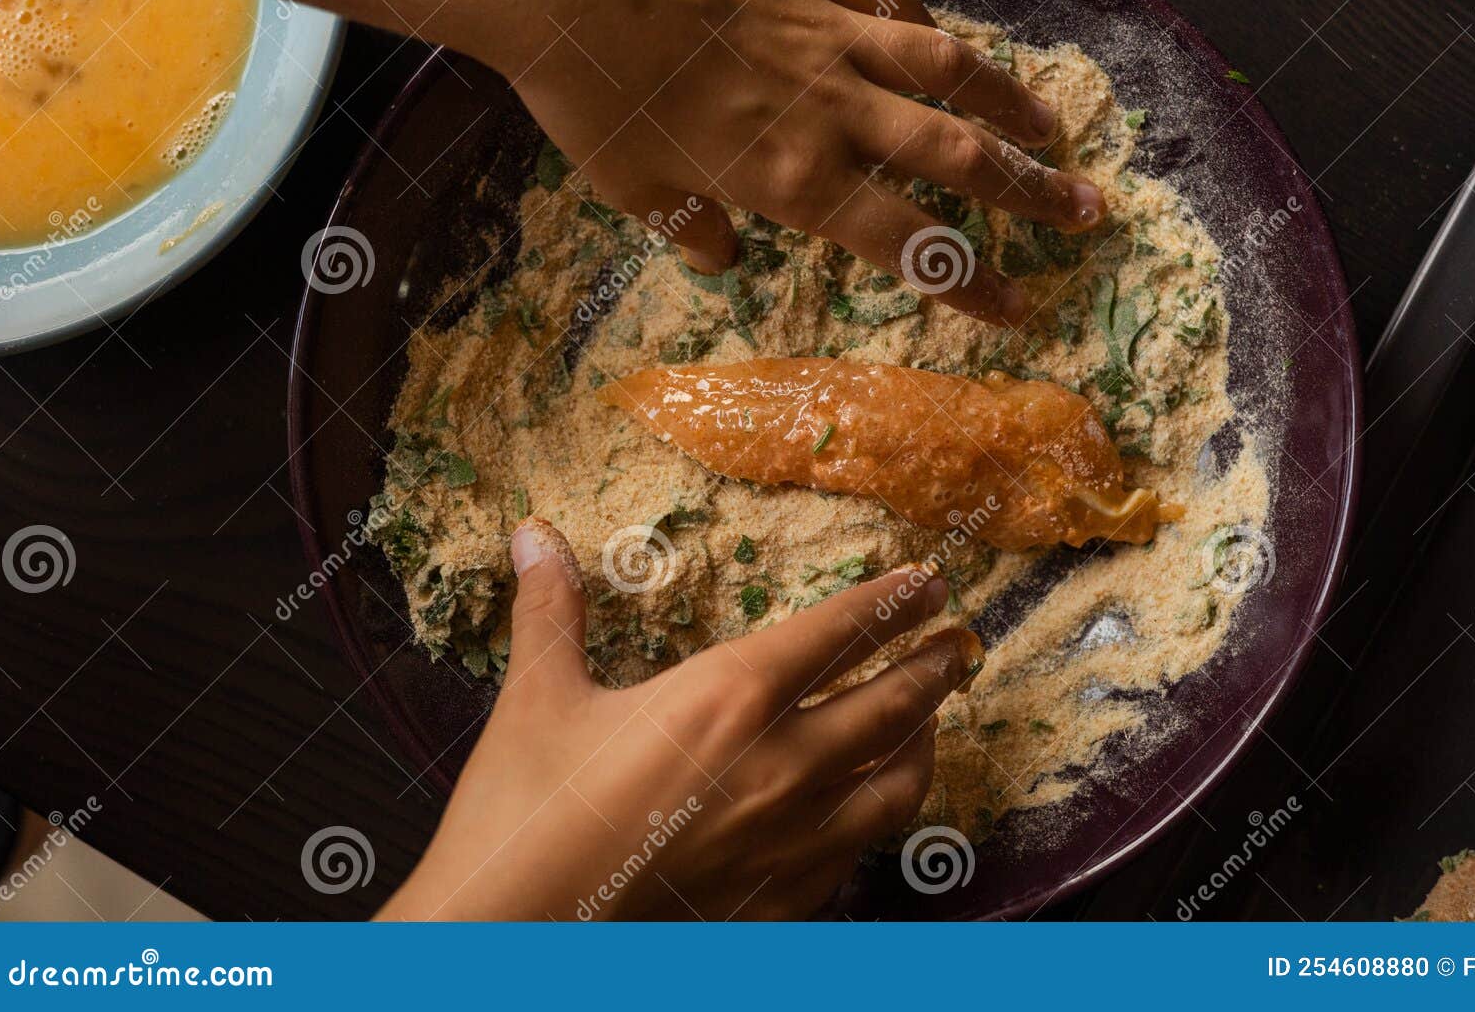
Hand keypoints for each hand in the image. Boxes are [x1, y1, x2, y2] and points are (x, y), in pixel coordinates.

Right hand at [376, 517, 982, 920]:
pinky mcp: (783, 904)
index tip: (928, 582)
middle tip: (960, 644)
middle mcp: (780, 767)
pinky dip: (879, 819)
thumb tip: (534, 534)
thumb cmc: (523, 813)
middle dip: (933, 667)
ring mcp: (790, 843)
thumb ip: (553, 609)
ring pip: (897, 787)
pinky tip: (869, 810)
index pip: (838, 633)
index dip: (891, 602)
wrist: (514, 940)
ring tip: (930, 723)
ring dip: (923, 745)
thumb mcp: (538, 697)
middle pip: (891, 706)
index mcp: (728, 699)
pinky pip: (859, 852)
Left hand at [436, 0, 1104, 323]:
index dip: (972, 283)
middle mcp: (833, 111)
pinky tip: (949, 42)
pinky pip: (893, 2)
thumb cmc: (591, 95)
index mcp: (793, 181)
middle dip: (1034, 193)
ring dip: (1011, 104)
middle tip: (1086, 214)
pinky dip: (930, 27)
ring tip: (1054, 129)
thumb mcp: (633, 191)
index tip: (1018, 306)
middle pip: (960, 158)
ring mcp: (832, 34)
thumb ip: (692, 229)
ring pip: (951, 70)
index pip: (909, 246)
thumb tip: (723, 257)